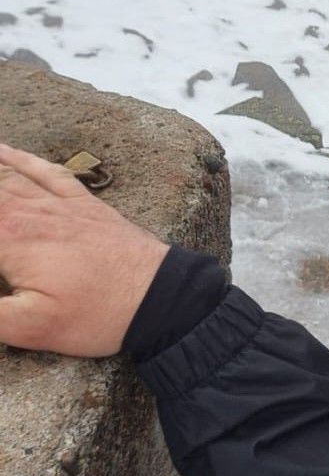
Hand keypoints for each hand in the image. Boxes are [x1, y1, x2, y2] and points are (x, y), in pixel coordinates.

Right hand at [0, 144, 168, 356]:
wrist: (165, 298)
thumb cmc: (100, 316)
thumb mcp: (30, 328)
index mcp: (10, 238)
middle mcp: (29, 211)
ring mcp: (59, 204)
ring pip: (3, 173)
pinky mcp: (84, 205)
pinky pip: (43, 169)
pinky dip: (17, 156)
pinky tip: (1, 147)